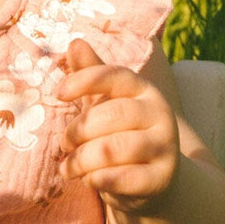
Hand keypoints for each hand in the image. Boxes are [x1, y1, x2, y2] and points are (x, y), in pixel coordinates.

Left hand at [57, 39, 179, 210]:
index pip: (116, 76)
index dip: (86, 81)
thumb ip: (91, 75)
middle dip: (78, 131)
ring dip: (81, 160)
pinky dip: (98, 180)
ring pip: (114, 149)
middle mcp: (160, 114)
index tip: (59, 94)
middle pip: (112, 115)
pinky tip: (88, 180)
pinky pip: (124, 179)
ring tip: (68, 168)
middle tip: (64, 144)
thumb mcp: (105, 104)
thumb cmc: (121, 135)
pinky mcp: (163, 178)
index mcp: (144, 90)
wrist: (154, 181)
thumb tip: (75, 42)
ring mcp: (165, 147)